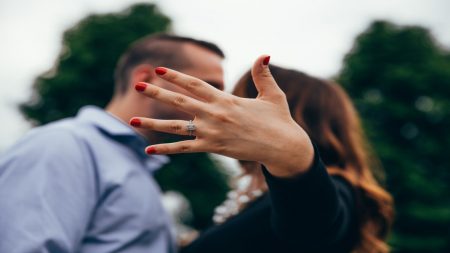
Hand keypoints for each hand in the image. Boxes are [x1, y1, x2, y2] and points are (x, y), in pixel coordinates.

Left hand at [131, 55, 313, 177]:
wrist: (283, 148)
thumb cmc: (278, 120)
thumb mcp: (272, 94)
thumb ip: (263, 75)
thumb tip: (264, 54)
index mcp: (226, 99)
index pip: (195, 84)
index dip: (176, 76)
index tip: (159, 70)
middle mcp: (215, 115)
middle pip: (179, 101)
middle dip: (157, 93)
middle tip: (138, 85)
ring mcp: (212, 133)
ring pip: (176, 127)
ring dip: (153, 123)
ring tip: (132, 120)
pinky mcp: (213, 148)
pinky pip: (185, 149)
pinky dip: (166, 149)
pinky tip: (148, 150)